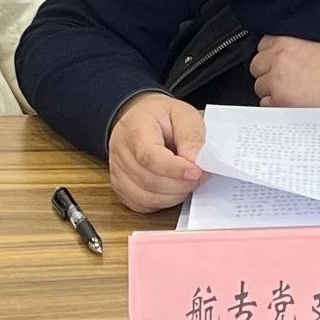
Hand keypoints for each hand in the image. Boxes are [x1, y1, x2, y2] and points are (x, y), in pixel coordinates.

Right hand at [108, 92, 205, 212]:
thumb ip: (190, 136)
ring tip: (189, 182)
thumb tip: (195, 162)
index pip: (149, 156)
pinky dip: (162, 202)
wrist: (141, 120)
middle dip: (180, 183)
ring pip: (145, 197)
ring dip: (174, 195)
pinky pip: (141, 205)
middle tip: (201, 175)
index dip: (174, 169)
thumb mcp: (183, 114)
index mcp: (135, 128)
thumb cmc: (162, 117)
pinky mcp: (121, 187)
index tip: (196, 172)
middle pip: (148, 180)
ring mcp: (118, 172)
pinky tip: (174, 189)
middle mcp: (121, 152)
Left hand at [250, 35, 319, 108]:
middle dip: (269, 72)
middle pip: (257, 67)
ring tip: (292, 91)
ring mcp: (278, 85)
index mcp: (286, 43)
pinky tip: (294, 102)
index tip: (279, 60)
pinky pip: (268, 106)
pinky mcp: (284, 104)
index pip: (263, 46)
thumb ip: (299, 46)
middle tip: (286, 76)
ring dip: (272, 89)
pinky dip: (277, 105)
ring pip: (261, 88)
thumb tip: (292, 55)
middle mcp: (278, 63)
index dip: (272, 54)